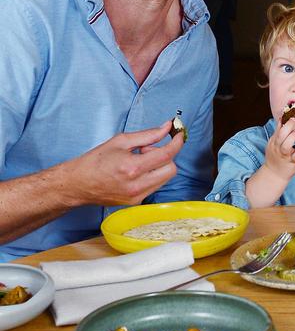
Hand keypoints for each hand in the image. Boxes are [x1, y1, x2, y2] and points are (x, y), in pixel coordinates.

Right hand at [65, 121, 183, 206]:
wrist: (79, 184)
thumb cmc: (96, 161)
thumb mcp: (121, 141)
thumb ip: (147, 135)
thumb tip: (166, 127)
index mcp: (132, 167)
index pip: (166, 155)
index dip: (176, 143)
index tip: (178, 134)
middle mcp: (137, 185)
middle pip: (171, 169)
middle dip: (165, 156)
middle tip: (146, 150)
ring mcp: (138, 196)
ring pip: (165, 178)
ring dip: (158, 166)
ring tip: (138, 161)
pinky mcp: (137, 202)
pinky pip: (155, 185)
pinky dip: (151, 175)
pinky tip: (136, 172)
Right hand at [263, 117, 294, 183]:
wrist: (274, 174)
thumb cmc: (276, 157)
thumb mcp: (273, 144)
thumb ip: (278, 133)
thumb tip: (282, 120)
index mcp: (274, 142)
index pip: (278, 129)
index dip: (285, 122)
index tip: (292, 116)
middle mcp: (278, 148)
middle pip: (281, 135)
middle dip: (289, 126)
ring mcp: (284, 156)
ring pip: (286, 145)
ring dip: (293, 137)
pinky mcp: (292, 163)